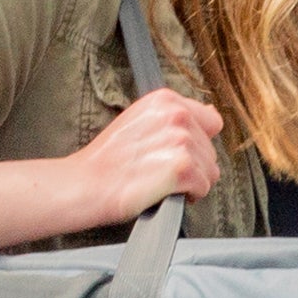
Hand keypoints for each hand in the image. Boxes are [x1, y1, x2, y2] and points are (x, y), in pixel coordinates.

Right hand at [69, 90, 224, 224]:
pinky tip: (167, 193)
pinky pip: (203, 188)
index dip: (197, 142)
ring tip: (163, 184)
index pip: (210, 120)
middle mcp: (176, 115)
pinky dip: (189, 197)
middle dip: (194, 166)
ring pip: (211, 171)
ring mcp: (180, 141)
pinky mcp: (182, 168)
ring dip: (192, 183)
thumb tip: (211, 118)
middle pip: (211, 149)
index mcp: (165, 100)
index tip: (176, 154)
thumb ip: (173, 119)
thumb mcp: (138, 122)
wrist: (85, 185)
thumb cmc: (107, 162)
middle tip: (162, 174)